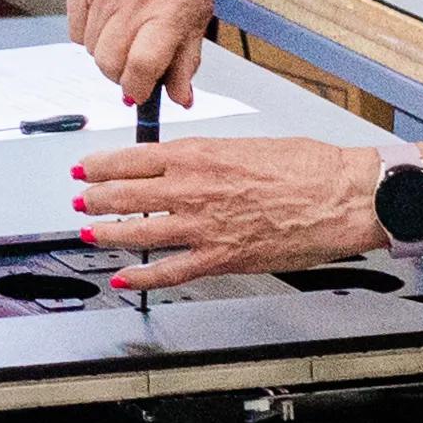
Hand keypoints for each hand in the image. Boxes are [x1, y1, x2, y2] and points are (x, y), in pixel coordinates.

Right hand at [66, 0, 211, 109]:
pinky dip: (90, 36)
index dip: (139, 89)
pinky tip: (109, 19)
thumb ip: (187, 60)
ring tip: (126, 32)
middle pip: (111, 64)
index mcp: (169, 8)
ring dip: (107, 53)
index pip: (142, 66)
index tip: (141, 92)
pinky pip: (76, 32)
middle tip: (135, 63)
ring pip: (92, 51)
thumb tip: (180, 97)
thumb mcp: (198, 14)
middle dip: (122, 74)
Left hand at [74, 134, 421, 292]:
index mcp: (201, 154)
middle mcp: (195, 189)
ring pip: (139, 232)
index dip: (101, 165)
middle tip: (80, 199)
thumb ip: (209, 156)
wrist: (343, 195)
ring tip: (88, 233)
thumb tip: (182, 162)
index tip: (85, 168)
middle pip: (126, 194)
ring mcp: (205, 226)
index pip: (133, 158)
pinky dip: (143, 277)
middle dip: (95, 198)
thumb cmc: (309, 166)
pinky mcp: (223, 258)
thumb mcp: (248, 144)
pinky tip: (125, 278)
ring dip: (108, 233)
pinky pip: (171, 271)